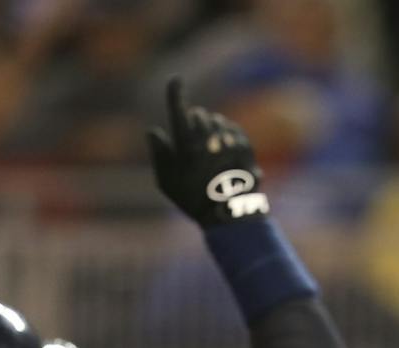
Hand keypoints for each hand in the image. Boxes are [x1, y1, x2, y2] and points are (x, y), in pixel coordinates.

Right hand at [147, 78, 268, 225]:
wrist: (231, 217)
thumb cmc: (193, 202)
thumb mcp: (167, 183)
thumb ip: (159, 155)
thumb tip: (153, 131)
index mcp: (186, 146)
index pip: (178, 111)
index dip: (175, 93)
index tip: (176, 79)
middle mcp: (209, 139)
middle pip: (198, 115)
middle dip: (193, 121)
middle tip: (191, 141)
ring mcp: (229, 142)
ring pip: (218, 121)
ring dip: (211, 129)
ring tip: (209, 150)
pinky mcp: (245, 147)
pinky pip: (233, 130)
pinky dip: (227, 136)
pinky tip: (225, 151)